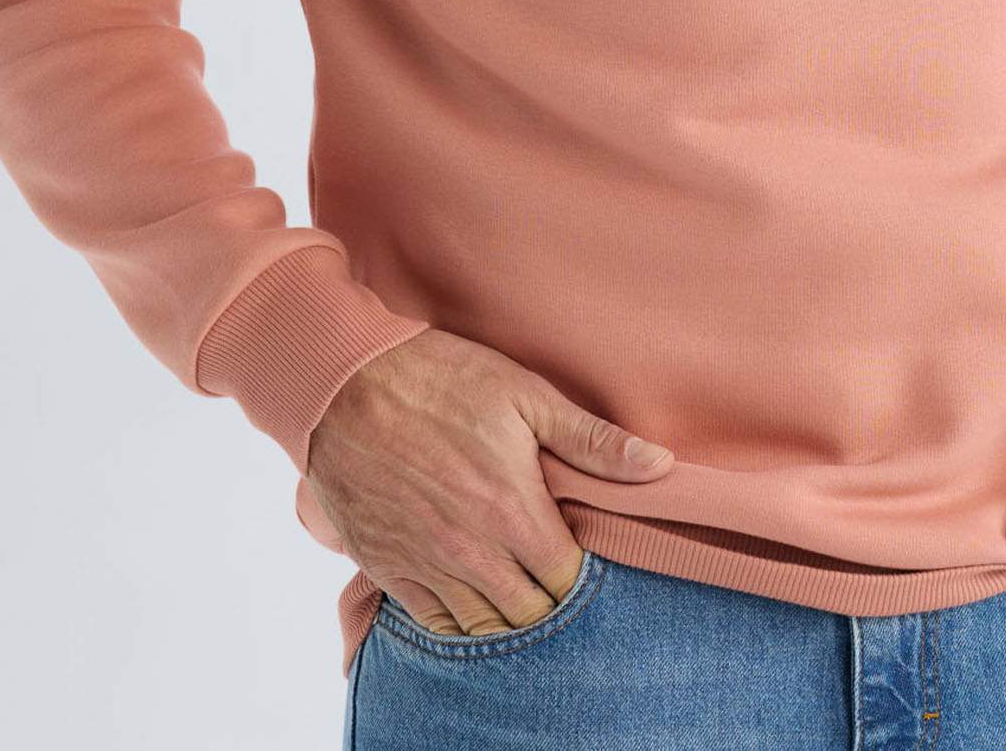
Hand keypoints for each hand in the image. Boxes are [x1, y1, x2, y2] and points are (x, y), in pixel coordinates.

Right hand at [303, 326, 674, 633]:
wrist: (345, 384)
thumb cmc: (440, 379)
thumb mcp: (524, 394)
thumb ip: (592, 441)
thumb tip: (660, 466)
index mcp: (513, 510)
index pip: (568, 579)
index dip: (579, 566)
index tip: (576, 542)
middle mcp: (473, 551)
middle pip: (530, 612)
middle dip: (547, 595)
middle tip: (547, 561)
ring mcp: (427, 565)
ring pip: (484, 625)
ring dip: (505, 610)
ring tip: (513, 576)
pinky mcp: (388, 568)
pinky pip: (433, 622)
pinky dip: (457, 617)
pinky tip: (468, 588)